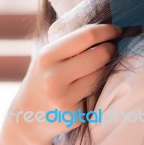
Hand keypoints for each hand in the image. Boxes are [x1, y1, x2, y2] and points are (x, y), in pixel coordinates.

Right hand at [7, 24, 121, 144]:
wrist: (27, 115)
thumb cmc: (44, 77)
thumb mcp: (48, 56)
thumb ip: (71, 43)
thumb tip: (105, 29)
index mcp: (47, 56)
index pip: (86, 36)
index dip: (106, 30)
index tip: (116, 29)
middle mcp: (53, 77)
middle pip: (99, 55)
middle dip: (111, 48)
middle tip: (112, 46)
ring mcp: (63, 98)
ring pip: (101, 74)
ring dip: (106, 68)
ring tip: (98, 66)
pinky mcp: (74, 115)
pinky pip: (97, 93)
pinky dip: (98, 87)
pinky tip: (88, 88)